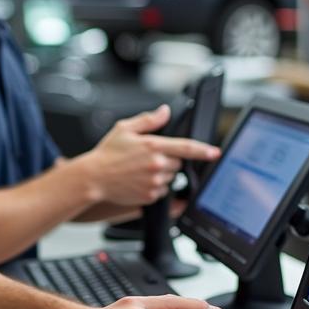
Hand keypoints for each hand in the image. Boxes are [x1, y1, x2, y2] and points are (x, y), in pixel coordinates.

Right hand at [83, 105, 220, 205]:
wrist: (94, 178)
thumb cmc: (107, 154)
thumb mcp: (125, 129)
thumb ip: (148, 120)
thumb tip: (164, 112)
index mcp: (153, 146)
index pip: (185, 147)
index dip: (203, 150)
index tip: (215, 152)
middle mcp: (156, 165)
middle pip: (178, 162)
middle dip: (169, 159)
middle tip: (149, 157)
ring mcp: (154, 182)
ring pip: (171, 177)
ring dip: (163, 173)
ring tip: (141, 169)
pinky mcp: (150, 196)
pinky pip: (162, 191)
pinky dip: (156, 186)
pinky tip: (139, 180)